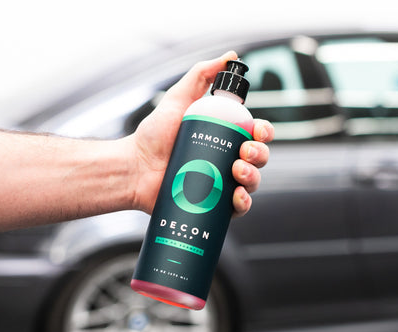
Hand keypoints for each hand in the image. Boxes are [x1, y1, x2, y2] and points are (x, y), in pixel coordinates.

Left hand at [129, 51, 273, 216]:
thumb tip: (231, 56)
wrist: (133, 169)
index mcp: (226, 137)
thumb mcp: (178, 99)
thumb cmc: (153, 136)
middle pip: (258, 158)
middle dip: (259, 155)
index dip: (264, 133)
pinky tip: (237, 197)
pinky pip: (238, 209)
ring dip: (253, 178)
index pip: (256, 135)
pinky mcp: (214, 207)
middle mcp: (227, 160)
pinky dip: (244, 204)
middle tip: (242, 152)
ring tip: (236, 172)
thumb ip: (201, 75)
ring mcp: (222, 185)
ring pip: (252, 183)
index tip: (257, 131)